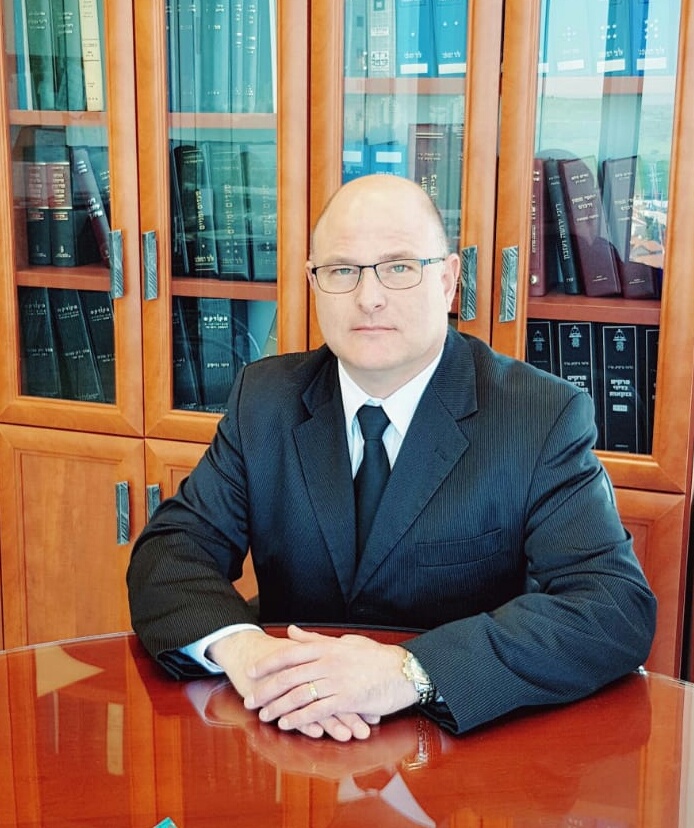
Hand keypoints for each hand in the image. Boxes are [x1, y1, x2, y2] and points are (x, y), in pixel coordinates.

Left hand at [244, 625, 418, 738]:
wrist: (405, 671)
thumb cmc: (376, 656)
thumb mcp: (345, 642)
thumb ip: (316, 640)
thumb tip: (291, 631)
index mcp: (328, 647)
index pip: (290, 653)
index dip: (268, 663)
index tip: (251, 671)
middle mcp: (329, 662)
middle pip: (289, 676)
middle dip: (267, 689)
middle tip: (251, 699)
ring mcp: (338, 682)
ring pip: (299, 695)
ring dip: (278, 706)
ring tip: (264, 715)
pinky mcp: (347, 700)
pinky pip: (317, 711)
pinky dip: (300, 718)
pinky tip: (287, 724)